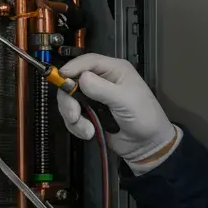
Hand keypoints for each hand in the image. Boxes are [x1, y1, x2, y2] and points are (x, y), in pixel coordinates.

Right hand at [56, 54, 179, 172]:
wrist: (147, 145)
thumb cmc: (144, 117)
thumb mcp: (125, 101)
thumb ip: (102, 89)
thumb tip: (80, 78)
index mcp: (114, 70)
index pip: (88, 61)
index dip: (72, 68)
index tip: (61, 78)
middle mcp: (102, 81)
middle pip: (72, 81)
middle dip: (69, 100)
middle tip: (74, 115)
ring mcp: (94, 98)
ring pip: (69, 100)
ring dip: (74, 117)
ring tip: (87, 130)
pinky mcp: (89, 114)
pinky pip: (72, 117)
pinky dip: (77, 127)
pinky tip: (89, 133)